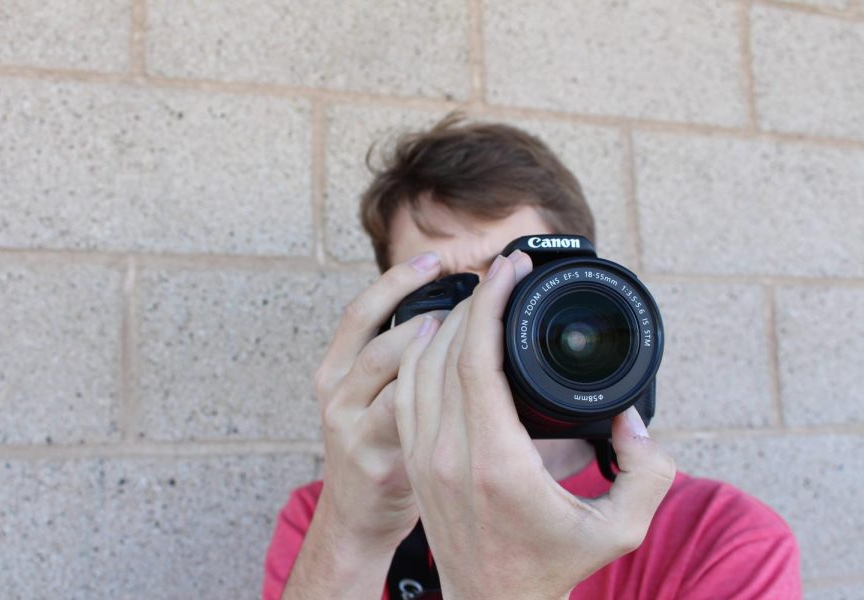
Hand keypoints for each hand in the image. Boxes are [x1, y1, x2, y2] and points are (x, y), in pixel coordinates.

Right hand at [313, 251, 442, 551]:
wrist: (356, 519)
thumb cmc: (377, 448)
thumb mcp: (373, 397)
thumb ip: (399, 361)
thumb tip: (447, 318)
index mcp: (336, 369)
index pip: (360, 311)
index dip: (397, 280)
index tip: (436, 259)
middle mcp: (336, 393)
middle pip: (377, 336)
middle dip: (428, 310)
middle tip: (476, 296)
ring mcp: (350, 427)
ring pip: (391, 372)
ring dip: (434, 348)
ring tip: (472, 334)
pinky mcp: (373, 459)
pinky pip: (408, 416)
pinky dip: (440, 394)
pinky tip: (471, 385)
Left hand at [394, 251, 675, 598]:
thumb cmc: (551, 567)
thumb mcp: (621, 528)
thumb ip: (647, 471)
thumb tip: (632, 417)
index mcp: (496, 460)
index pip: (475, 357)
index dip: (490, 301)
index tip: (511, 268)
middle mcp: (448, 452)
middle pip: (443, 350)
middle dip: (472, 299)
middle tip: (502, 273)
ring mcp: (423, 455)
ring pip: (417, 364)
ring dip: (445, 322)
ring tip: (480, 298)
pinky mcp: (413, 460)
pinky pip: (406, 389)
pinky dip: (421, 352)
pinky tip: (444, 336)